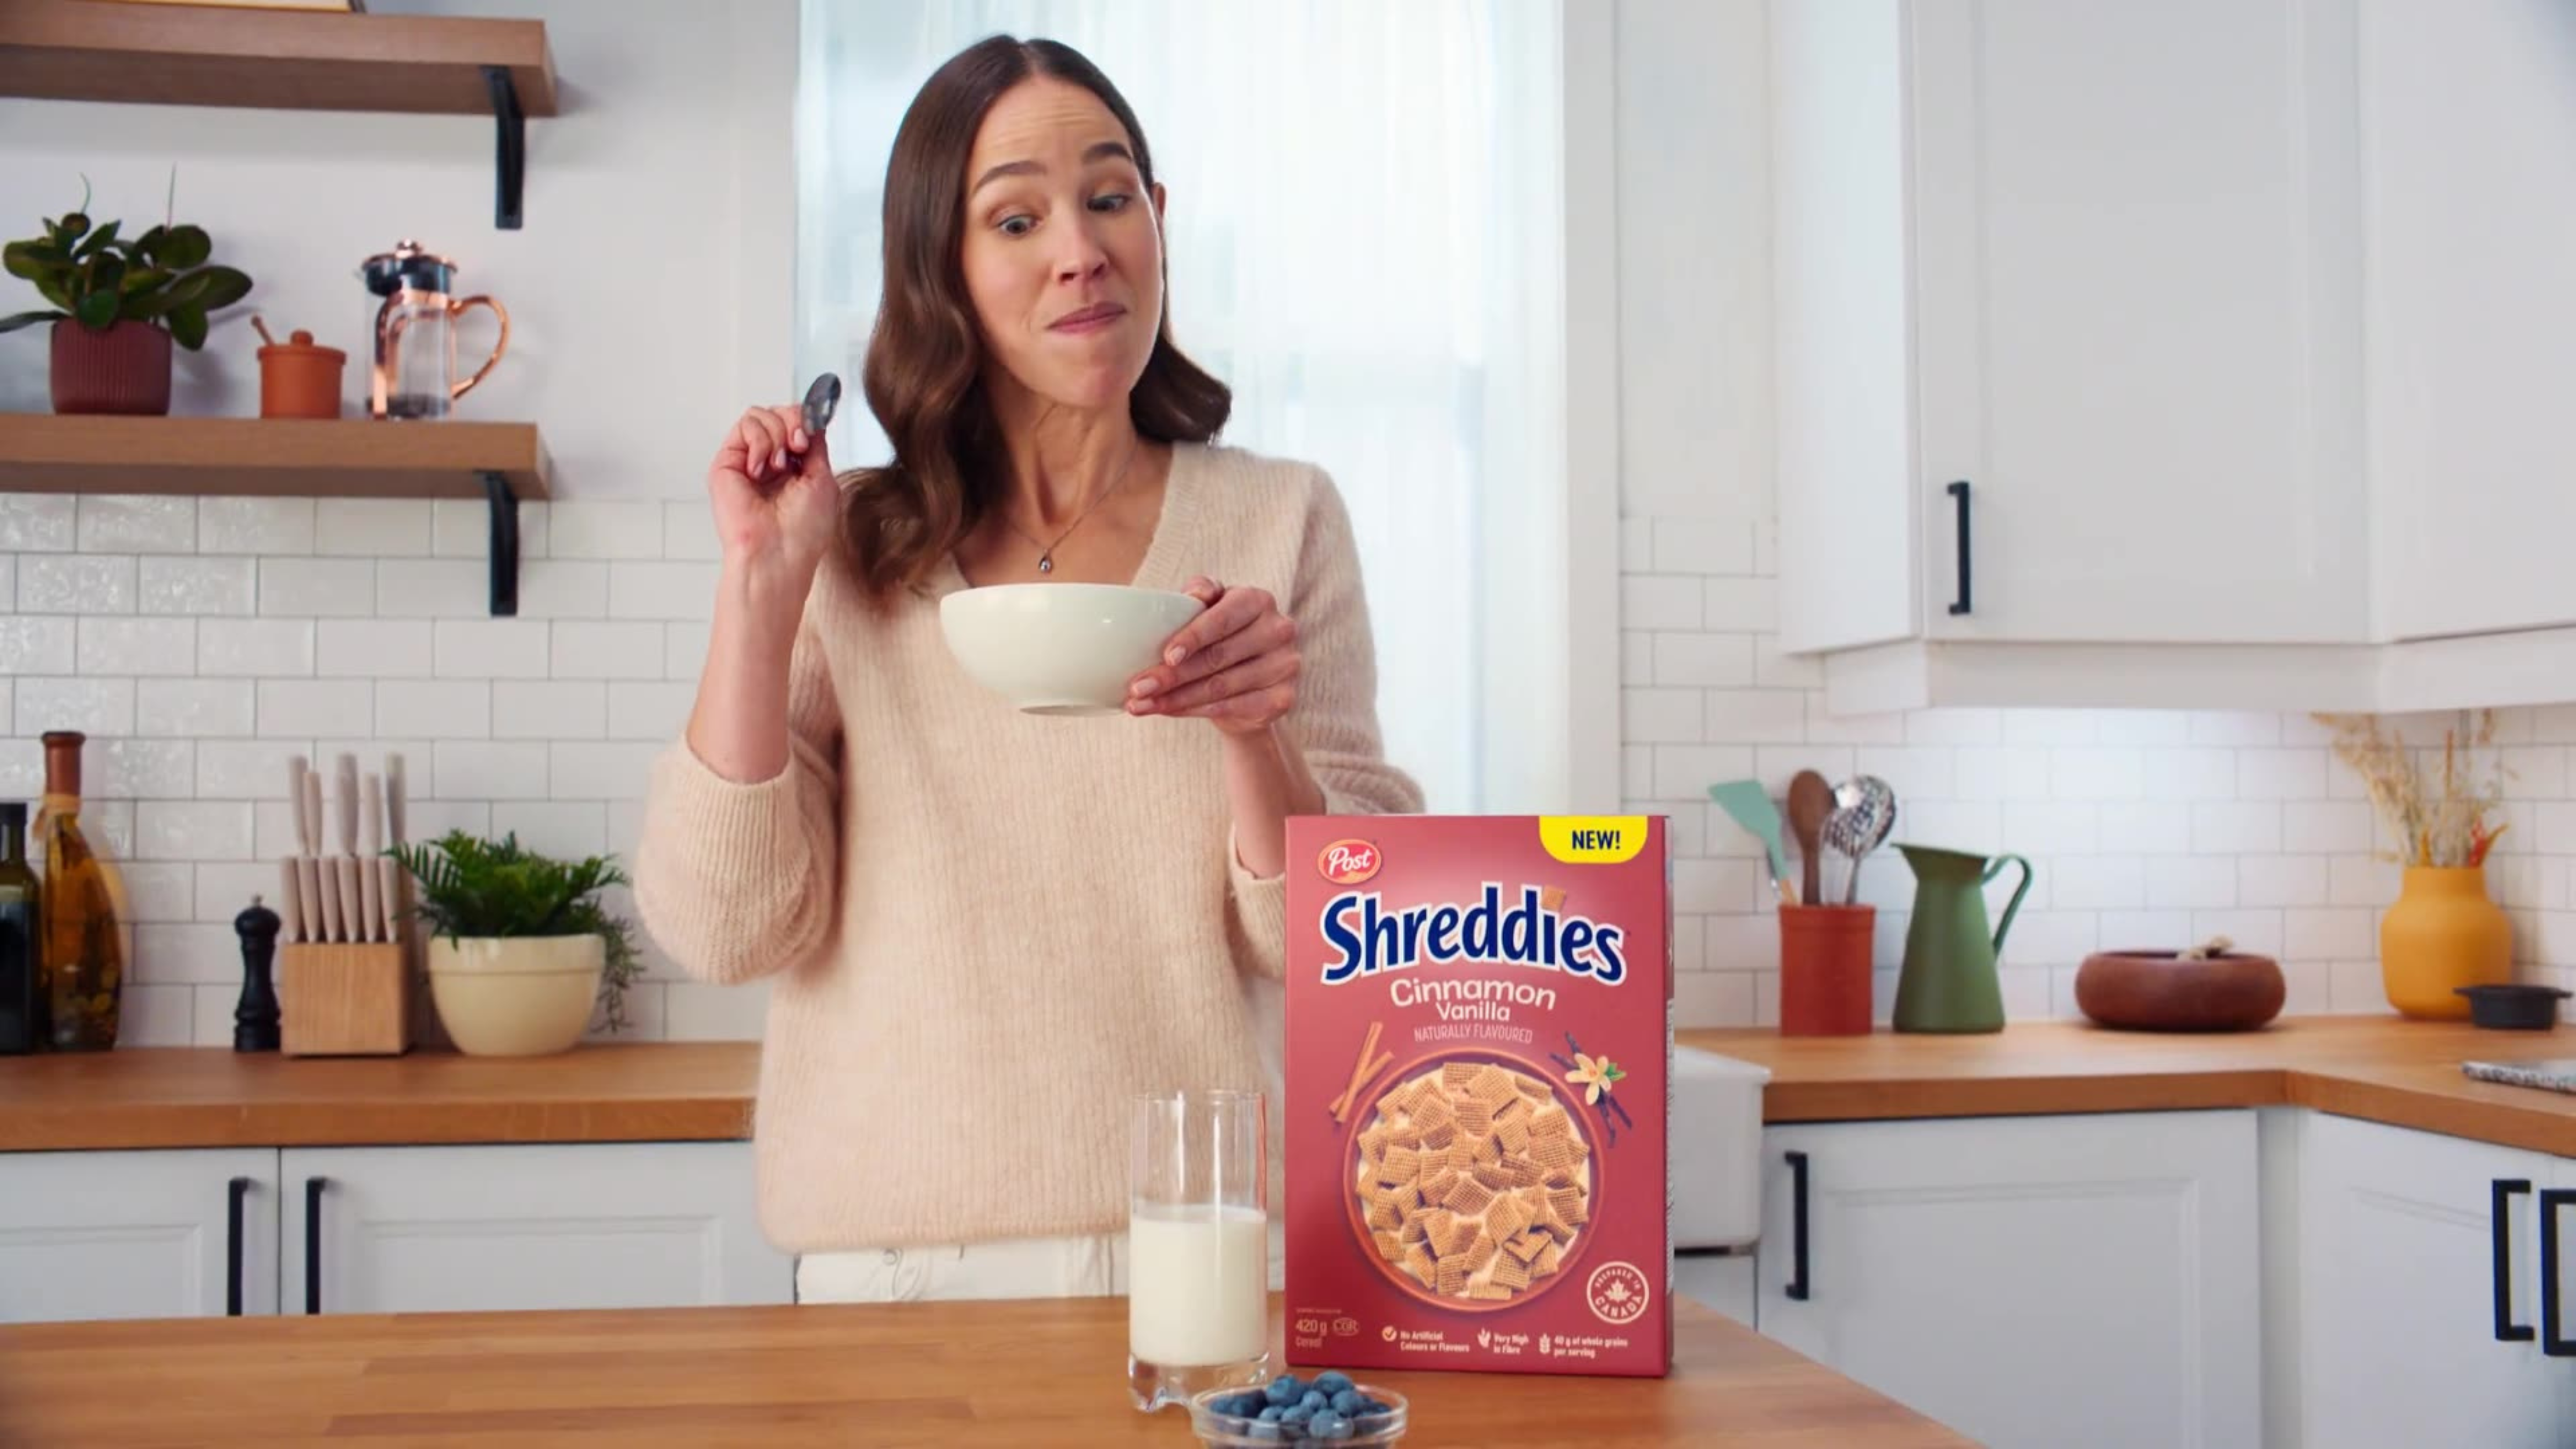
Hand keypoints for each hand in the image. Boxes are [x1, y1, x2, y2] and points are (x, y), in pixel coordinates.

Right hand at [708, 403, 839, 589]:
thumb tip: (812, 416)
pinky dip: (760, 441)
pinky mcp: (727, 462)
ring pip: (762, 414)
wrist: (778, 553)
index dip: (808, 420)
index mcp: (796, 467)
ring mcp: (748, 461)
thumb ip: (816, 444)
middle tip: (798, 447)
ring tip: (779, 466)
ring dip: (777, 434)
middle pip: (780, 412)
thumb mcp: (823, 478)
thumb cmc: (804, 529)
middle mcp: (771, 462)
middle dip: (794, 422)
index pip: (799, 423)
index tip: (812, 435)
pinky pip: (745, 425)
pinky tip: (761, 469)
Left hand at [1126, 577, 1299, 732]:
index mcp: (1259, 600)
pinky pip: (1230, 708)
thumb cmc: (1221, 635)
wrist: (1251, 680)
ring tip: (1141, 704)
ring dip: (1175, 698)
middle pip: (1217, 657)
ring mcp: (1285, 666)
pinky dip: (1193, 711)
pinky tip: (1167, 711)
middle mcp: (1279, 631)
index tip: (1165, 656)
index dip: (1192, 637)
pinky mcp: (1283, 698)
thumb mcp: (1210, 608)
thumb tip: (1192, 595)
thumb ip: (1201, 591)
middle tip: (1137, 688)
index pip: (1222, 619)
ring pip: (1220, 687)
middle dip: (1171, 675)